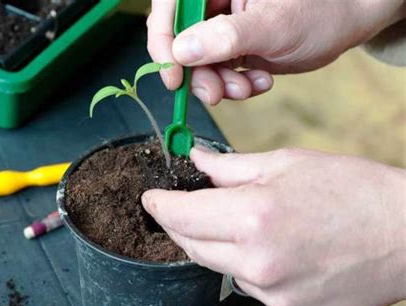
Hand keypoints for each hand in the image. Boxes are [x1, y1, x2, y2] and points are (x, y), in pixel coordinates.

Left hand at [142, 147, 405, 305]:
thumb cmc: (352, 190)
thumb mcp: (286, 163)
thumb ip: (230, 166)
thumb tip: (197, 161)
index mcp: (253, 217)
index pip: (180, 216)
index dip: (160, 206)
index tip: (151, 199)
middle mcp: (257, 262)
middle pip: (191, 245)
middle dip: (181, 223)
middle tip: (184, 205)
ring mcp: (272, 293)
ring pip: (218, 266)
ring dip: (216, 243)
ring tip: (243, 221)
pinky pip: (248, 284)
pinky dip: (246, 264)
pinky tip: (270, 246)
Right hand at [147, 0, 404, 104]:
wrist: (346, 25)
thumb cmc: (319, 12)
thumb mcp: (273, 25)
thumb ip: (226, 37)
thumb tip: (181, 52)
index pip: (170, 5)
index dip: (162, 39)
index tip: (173, 75)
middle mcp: (214, 2)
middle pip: (180, 39)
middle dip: (198, 73)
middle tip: (216, 94)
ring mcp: (221, 26)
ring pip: (198, 62)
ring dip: (219, 83)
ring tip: (248, 88)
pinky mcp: (231, 47)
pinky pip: (218, 72)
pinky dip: (234, 85)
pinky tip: (260, 82)